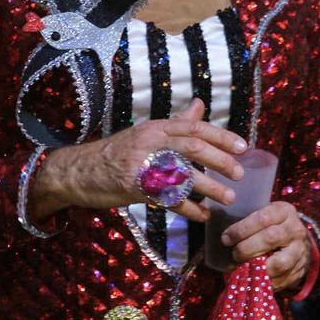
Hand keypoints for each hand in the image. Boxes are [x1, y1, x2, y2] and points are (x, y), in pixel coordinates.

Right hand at [31, 98, 245, 222]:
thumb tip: (200, 104)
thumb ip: (177, 123)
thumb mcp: (147, 132)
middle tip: (239, 174)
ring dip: (209, 188)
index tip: (243, 147)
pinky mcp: (134, 188)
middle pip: (193, 148)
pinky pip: (167, 199)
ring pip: (182, 175)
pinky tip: (204, 215)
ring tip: (227, 198)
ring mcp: (141, 165)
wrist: (76, 171)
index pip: (195, 127)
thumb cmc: (118, 152)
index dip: (221, 137)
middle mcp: (150, 143)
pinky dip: (188, 208)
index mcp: (156, 127)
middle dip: (220, 161)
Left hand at [222, 200, 312, 292]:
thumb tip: (222, 237)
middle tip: (234, 254)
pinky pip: (281, 280)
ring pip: (278, 263)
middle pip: (270, 239)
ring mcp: (300, 251)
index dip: (242, 229)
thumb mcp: (263, 215)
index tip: (226, 239)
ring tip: (245, 268)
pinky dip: (264, 281)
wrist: (298, 240)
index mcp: (284, 212)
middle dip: (246, 249)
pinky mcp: (301, 269)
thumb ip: (246, 222)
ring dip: (256, 268)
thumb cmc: (272, 226)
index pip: (263, 218)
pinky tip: (255, 278)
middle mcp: (295, 230)